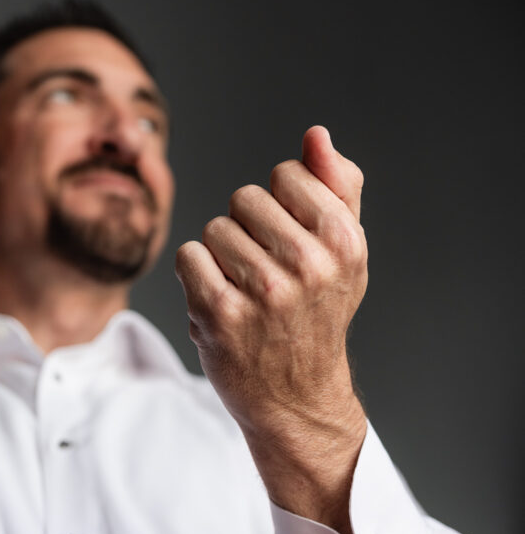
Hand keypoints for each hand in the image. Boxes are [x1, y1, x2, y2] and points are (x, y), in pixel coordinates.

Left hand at [176, 125, 366, 436]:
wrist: (296, 397)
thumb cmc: (317, 316)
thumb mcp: (345, 254)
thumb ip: (337, 188)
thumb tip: (316, 135)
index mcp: (344, 241)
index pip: (287, 173)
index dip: (281, 206)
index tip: (292, 245)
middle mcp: (309, 265)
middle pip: (245, 197)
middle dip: (248, 230)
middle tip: (267, 275)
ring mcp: (264, 292)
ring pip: (214, 228)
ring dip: (221, 258)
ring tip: (245, 293)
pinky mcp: (221, 314)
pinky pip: (189, 257)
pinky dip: (197, 277)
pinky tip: (220, 303)